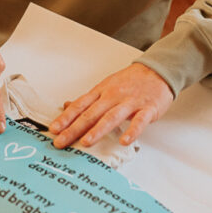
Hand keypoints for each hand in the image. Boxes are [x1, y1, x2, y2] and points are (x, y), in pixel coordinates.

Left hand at [48, 62, 172, 149]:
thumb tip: (66, 106)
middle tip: (61, 141)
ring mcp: (130, 102)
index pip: (80, 105)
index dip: (66, 117)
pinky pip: (139, 121)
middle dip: (74, 128)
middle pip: (91, 113)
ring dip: (98, 130)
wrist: (157, 70)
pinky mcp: (147, 109)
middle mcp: (113, 96)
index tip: (54, 129)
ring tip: (86, 142)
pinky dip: (132, 131)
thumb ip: (88, 99)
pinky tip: (124, 141)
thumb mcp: (106, 86)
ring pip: (111, 117)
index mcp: (101, 91)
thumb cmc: (130, 81)